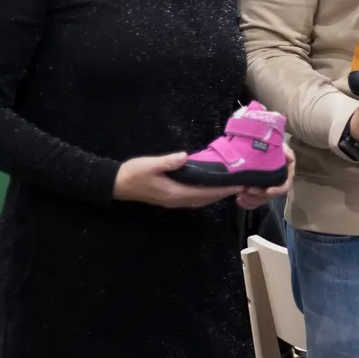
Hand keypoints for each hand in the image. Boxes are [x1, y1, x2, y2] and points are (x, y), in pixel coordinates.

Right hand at [113, 153, 241, 208]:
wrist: (117, 184)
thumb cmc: (134, 173)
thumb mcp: (149, 164)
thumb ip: (167, 162)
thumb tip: (184, 157)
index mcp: (174, 193)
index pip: (204, 193)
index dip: (221, 189)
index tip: (238, 185)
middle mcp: (177, 200)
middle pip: (205, 199)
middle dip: (223, 193)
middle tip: (241, 186)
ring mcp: (173, 200)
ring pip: (200, 200)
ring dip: (215, 195)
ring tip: (230, 187)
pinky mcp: (170, 197)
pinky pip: (194, 198)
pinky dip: (205, 195)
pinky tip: (210, 188)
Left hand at [237, 143, 295, 209]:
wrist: (255, 144)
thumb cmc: (269, 145)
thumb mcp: (279, 145)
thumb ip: (286, 151)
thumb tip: (291, 159)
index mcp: (284, 174)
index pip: (285, 186)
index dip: (278, 190)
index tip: (267, 190)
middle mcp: (276, 182)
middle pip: (271, 195)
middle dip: (259, 194)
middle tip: (247, 189)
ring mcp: (265, 187)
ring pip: (261, 199)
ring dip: (251, 199)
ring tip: (240, 193)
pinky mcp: (256, 190)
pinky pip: (252, 201)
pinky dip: (246, 202)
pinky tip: (239, 199)